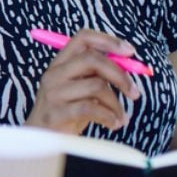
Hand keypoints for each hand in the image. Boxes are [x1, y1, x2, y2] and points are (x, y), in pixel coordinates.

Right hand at [25, 28, 140, 135]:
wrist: (42, 138)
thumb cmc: (67, 111)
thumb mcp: (80, 88)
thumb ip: (97, 74)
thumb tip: (129, 64)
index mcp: (60, 63)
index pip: (83, 38)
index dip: (108, 41)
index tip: (129, 52)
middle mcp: (54, 73)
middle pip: (92, 59)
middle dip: (120, 75)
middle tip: (134, 92)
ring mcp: (53, 92)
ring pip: (96, 86)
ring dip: (117, 104)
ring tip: (121, 117)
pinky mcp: (56, 113)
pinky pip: (91, 108)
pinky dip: (109, 117)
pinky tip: (113, 124)